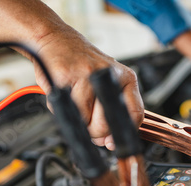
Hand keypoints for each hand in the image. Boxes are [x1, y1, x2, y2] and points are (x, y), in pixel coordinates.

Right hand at [33, 28, 143, 149]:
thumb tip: (108, 141)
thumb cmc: (82, 65)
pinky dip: (63, 108)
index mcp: (125, 78)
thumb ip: (112, 112)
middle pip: (106, 124)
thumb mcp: (107, 84)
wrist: (56, 39)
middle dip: (95, 132)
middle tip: (88, 122)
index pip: (135, 114)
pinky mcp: (66, 76)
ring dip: (77, 119)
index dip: (122, 134)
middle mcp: (109, 75)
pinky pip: (66, 109)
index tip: (112, 142)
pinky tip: (66, 94)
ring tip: (76, 102)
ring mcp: (87, 75)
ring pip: (84, 120)